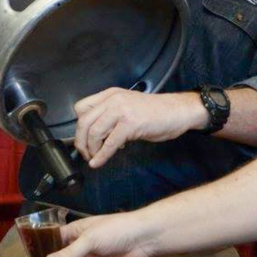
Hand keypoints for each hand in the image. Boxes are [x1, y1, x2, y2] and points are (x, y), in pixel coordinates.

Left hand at [73, 88, 203, 167]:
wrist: (178, 111)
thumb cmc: (155, 112)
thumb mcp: (128, 107)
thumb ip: (111, 116)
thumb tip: (96, 136)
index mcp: (111, 95)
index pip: (82, 108)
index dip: (79, 126)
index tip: (83, 139)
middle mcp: (113, 100)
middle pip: (84, 121)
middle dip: (81, 141)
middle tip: (85, 153)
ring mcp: (122, 110)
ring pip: (94, 132)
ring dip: (91, 150)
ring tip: (94, 158)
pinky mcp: (131, 124)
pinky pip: (110, 143)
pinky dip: (102, 156)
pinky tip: (99, 162)